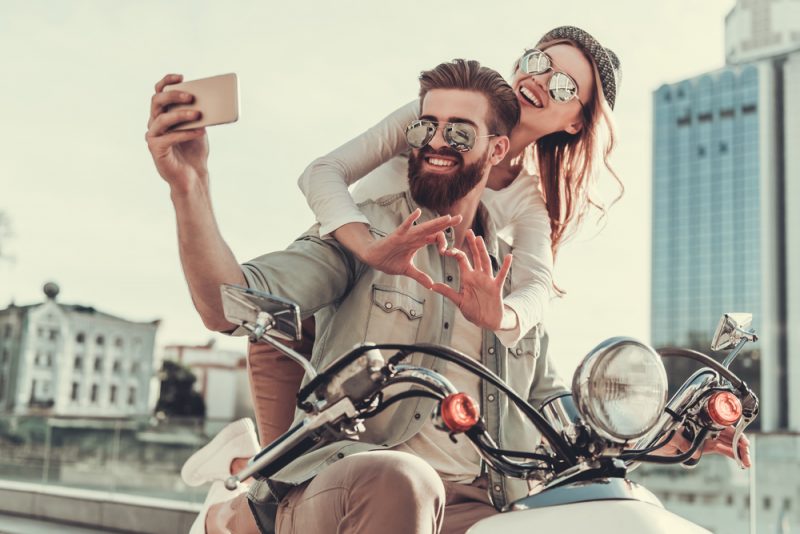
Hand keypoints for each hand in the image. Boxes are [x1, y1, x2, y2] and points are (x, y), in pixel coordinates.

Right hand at [145, 74, 208, 193]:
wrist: (193, 175)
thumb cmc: (195, 150)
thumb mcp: (199, 127)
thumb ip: (198, 115)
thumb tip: (207, 99)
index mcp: (163, 114)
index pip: (159, 93)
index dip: (167, 82)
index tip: (180, 77)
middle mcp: (154, 123)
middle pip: (157, 101)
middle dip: (174, 96)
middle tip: (191, 96)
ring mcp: (153, 136)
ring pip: (162, 119)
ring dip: (181, 114)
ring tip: (198, 114)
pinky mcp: (156, 149)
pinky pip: (169, 137)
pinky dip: (185, 133)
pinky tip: (200, 131)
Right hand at [359, 209, 459, 288]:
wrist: (373, 258)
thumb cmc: (389, 260)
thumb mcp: (407, 270)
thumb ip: (420, 276)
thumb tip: (431, 286)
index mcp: (418, 243)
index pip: (435, 238)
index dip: (445, 240)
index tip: (450, 251)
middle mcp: (414, 237)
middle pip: (433, 229)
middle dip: (446, 224)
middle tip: (460, 218)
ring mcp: (405, 235)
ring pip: (423, 228)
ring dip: (435, 223)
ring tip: (447, 217)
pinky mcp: (395, 236)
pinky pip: (404, 226)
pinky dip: (410, 219)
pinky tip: (417, 212)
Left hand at [430, 229, 512, 330]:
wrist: (487, 322)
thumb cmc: (473, 311)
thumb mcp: (458, 301)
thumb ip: (447, 292)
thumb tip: (432, 286)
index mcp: (468, 277)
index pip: (462, 260)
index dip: (455, 253)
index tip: (447, 247)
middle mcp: (478, 276)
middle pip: (475, 256)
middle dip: (472, 244)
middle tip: (468, 231)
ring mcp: (488, 280)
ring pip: (485, 262)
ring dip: (482, 251)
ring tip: (480, 239)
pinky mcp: (496, 287)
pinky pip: (501, 275)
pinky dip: (505, 266)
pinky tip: (509, 256)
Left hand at [662, 425, 750, 467]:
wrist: (652, 444)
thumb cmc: (659, 434)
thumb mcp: (669, 436)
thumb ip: (683, 443)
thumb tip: (697, 453)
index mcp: (698, 419)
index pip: (720, 422)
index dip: (733, 430)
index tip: (742, 439)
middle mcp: (704, 426)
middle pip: (728, 433)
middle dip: (740, 443)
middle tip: (747, 454)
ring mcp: (705, 436)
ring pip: (727, 442)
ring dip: (739, 451)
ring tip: (747, 462)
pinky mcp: (704, 446)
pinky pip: (722, 449)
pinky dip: (732, 454)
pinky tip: (740, 461)